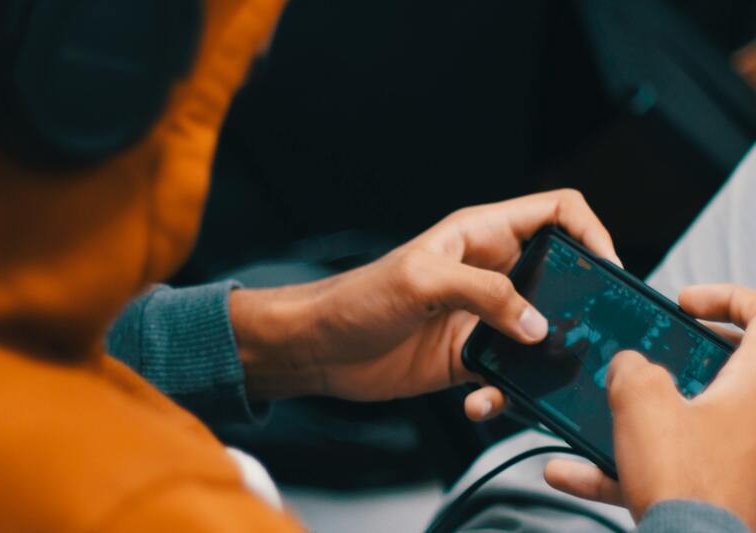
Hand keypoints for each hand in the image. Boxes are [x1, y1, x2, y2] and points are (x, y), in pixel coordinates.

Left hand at [230, 189, 619, 415]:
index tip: (605, 267)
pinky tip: (480, 400)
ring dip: (545, 360)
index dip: (590, 231)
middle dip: (579, 305)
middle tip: (589, 334)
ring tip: (532, 377)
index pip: (555, 213)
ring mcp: (482, 317)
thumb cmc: (357, 298)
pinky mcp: (470, 356)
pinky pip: (509, 375)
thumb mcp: (420, 279)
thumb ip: (484, 293)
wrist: (322, 348)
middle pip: (559, 277)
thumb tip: (535, 323)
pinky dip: (504, 393)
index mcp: (480, 235)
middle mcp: (488, 273)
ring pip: (540, 332)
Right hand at [545, 284, 755, 528]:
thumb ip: (631, 367)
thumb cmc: (687, 482)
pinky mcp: (716, 491)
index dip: (723, 298)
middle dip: (681, 354)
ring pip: (692, 419)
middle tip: (650, 353)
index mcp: (755, 385)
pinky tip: (570, 472)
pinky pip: (667, 467)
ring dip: (645, 412)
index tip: (683, 305)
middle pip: (729, 365)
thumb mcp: (642, 400)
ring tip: (602, 411)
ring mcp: (739, 458)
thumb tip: (628, 368)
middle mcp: (754, 419)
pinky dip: (622, 467)